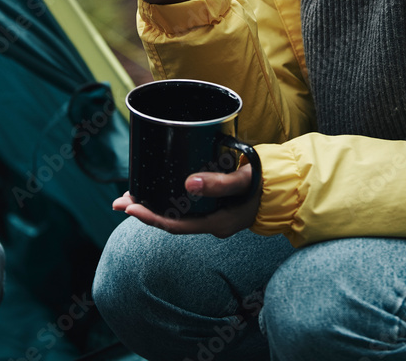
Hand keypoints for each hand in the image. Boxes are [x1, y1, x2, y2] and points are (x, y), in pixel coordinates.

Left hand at [113, 164, 259, 238]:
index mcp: (215, 222)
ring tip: (130, 195)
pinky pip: (185, 204)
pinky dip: (168, 197)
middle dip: (144, 210)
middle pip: (170, 219)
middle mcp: (211, 222)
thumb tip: (187, 182)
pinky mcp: (215, 203)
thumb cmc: (267, 182)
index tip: (128, 207)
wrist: (288, 185)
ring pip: (176, 212)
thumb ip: (219, 183)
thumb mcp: (243, 181)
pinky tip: (159, 188)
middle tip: (118, 202)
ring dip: (154, 203)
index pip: (174, 224)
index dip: (149, 217)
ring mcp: (213, 214)